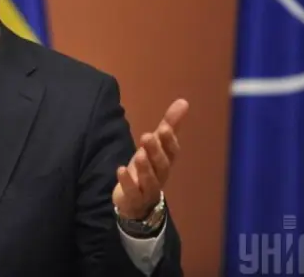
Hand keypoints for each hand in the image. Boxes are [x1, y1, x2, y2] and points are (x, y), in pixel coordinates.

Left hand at [112, 98, 188, 219]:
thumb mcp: (156, 145)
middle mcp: (160, 175)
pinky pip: (132, 191)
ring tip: (139, 154)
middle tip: (147, 137)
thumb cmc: (148, 167)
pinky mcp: (133, 198)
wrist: (138, 202)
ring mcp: (147, 189)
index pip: (172, 151)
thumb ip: (169, 125)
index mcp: (166, 161)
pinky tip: (120, 170)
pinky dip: (127, 181)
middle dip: (156, 151)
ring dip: (144, 167)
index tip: (165, 128)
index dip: (169, 141)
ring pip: (149, 179)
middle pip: (161, 164)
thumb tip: (183, 101)